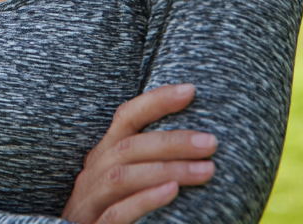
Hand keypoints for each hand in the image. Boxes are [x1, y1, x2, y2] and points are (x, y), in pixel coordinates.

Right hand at [61, 84, 216, 223]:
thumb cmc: (106, 213)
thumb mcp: (122, 184)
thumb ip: (145, 163)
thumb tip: (196, 147)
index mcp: (102, 156)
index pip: (125, 118)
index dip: (155, 101)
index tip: (190, 90)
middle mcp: (92, 173)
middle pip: (129, 147)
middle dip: (172, 141)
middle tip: (211, 142)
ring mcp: (90, 201)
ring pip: (123, 176)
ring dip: (167, 169)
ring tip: (207, 170)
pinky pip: (117, 212)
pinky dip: (145, 200)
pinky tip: (172, 193)